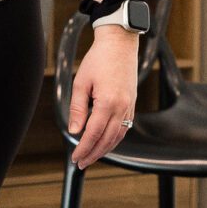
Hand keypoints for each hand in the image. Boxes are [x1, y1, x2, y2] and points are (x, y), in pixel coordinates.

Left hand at [67, 22, 139, 168]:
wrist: (119, 44)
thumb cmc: (98, 59)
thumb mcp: (81, 83)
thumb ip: (77, 109)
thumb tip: (74, 130)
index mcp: (107, 102)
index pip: (94, 133)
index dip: (83, 148)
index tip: (75, 157)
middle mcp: (122, 107)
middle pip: (107, 139)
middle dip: (94, 154)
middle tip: (82, 163)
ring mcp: (129, 106)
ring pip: (118, 136)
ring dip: (105, 149)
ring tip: (92, 156)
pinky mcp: (132, 103)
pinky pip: (125, 127)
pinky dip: (115, 138)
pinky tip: (106, 142)